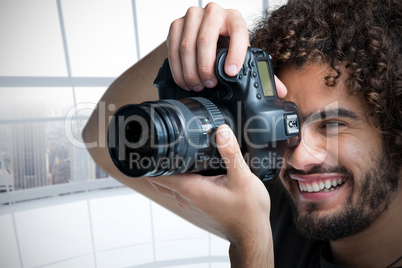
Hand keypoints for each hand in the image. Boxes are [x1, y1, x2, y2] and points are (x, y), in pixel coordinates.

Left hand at [146, 124, 271, 246]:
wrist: (252, 234)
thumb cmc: (247, 211)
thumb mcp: (242, 177)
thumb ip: (230, 152)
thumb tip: (221, 131)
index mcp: (190, 189)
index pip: (157, 174)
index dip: (150, 159)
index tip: (150, 144)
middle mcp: (185, 197)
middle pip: (159, 178)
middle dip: (156, 162)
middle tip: (160, 143)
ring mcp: (190, 202)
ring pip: (170, 183)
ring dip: (168, 169)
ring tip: (176, 150)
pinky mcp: (197, 204)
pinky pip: (181, 188)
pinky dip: (179, 176)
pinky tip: (192, 167)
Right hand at [167, 2, 249, 91]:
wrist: (206, 32)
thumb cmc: (224, 42)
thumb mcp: (236, 48)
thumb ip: (237, 59)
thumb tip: (230, 76)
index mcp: (233, 17)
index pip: (237, 31)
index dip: (235, 53)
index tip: (230, 72)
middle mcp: (212, 12)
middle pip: (204, 41)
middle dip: (206, 68)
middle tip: (210, 83)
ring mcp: (192, 16)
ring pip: (186, 47)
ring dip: (190, 72)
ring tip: (197, 85)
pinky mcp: (176, 25)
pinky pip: (173, 51)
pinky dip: (178, 71)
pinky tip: (185, 81)